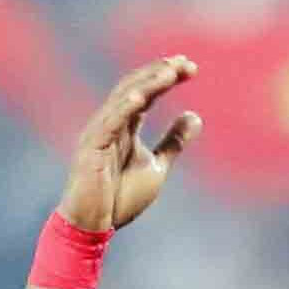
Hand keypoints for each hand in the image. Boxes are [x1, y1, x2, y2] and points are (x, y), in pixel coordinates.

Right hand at [58, 56, 200, 234]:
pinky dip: (123, 109)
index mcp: (124, 124)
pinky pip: (109, 124)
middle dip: (160, 73)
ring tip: (169, 72)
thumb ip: (173, 141)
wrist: (93, 225)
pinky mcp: (91, 147)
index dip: (166, 77)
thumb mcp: (156, 166)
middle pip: (136, 87)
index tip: (190, 67)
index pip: (147, 92)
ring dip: (147, 84)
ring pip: (124, 99)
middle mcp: (110, 121)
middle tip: (185, 62)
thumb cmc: (120, 197)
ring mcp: (99, 131)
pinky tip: (140, 98)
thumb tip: (196, 116)